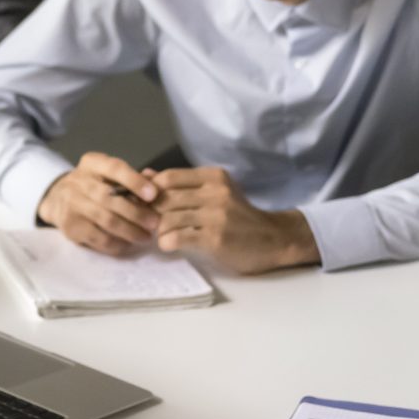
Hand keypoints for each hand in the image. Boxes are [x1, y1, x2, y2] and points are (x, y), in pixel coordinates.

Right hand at [36, 153, 159, 255]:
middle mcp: (78, 182)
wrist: (57, 198)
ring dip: (130, 231)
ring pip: (107, 221)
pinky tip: (128, 244)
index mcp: (92, 163)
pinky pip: (99, 239)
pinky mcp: (70, 227)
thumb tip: (157, 183)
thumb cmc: (93, 184)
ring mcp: (72, 205)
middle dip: (137, 213)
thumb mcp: (107, 173)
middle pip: (111, 199)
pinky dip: (117, 244)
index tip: (153, 194)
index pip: (115, 169)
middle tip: (155, 223)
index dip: (135, 181)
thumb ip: (133, 177)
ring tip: (146, 237)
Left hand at [148, 167, 317, 274]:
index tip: (146, 204)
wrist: (273, 239)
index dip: (150, 191)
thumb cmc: (240, 217)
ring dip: (158, 230)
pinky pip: (178, 237)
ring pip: (168, 218)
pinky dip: (166, 242)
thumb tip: (146, 174)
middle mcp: (215, 191)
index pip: (169, 177)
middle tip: (148, 224)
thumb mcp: (215, 193)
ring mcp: (216, 215)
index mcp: (214, 176)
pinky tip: (169, 245)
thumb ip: (182, 184)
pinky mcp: (215, 238)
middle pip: (165, 198)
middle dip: (150, 212)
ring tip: (161, 235)